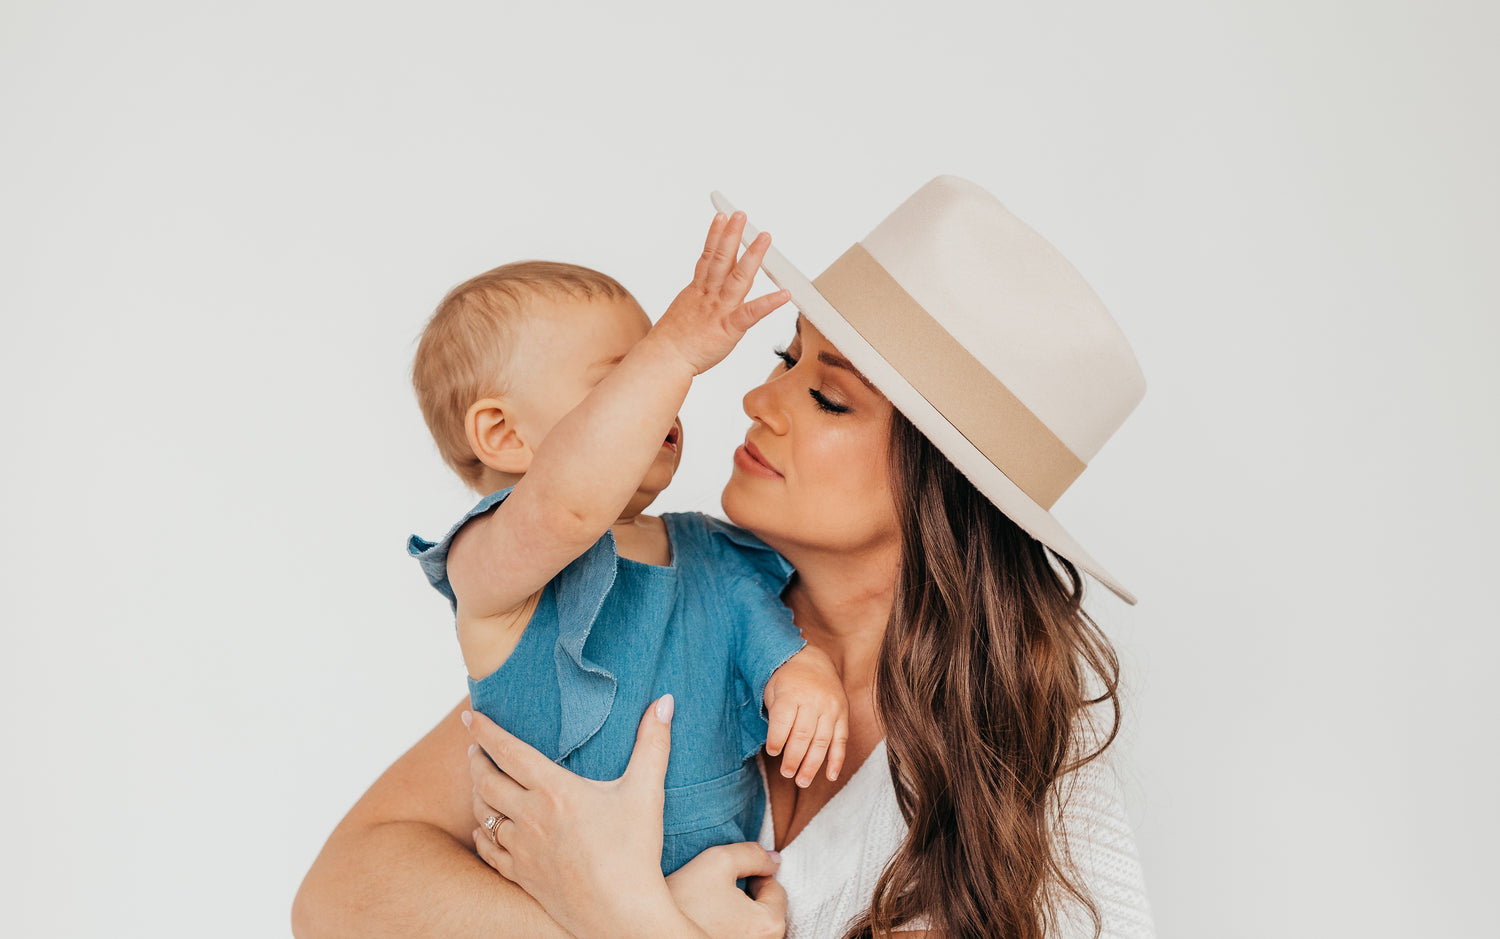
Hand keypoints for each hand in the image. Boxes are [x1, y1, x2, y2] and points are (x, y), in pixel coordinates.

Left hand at [465, 697, 698, 938]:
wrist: (622, 915)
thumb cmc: (635, 852)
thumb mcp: (647, 792)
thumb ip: (653, 744)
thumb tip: (664, 702)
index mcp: (555, 791)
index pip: (508, 751)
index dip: (485, 730)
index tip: (470, 716)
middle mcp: (531, 817)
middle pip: (487, 781)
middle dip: (476, 759)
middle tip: (474, 747)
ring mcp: (523, 850)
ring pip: (484, 815)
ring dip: (476, 794)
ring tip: (479, 781)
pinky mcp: (523, 877)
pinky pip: (490, 852)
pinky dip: (482, 836)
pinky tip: (483, 831)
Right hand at [652, 211, 789, 374]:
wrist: (663, 359)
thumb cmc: (672, 342)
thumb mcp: (683, 312)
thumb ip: (697, 300)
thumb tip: (701, 293)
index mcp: (697, 291)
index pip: (707, 257)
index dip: (715, 235)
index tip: (721, 217)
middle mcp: (709, 295)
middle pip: (720, 258)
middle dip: (731, 234)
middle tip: (740, 214)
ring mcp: (719, 309)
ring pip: (737, 277)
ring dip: (752, 255)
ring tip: (764, 237)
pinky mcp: (729, 328)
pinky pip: (751, 313)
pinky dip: (768, 303)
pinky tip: (784, 294)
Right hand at [667, 843, 787, 938]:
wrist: (649, 929)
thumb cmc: (685, 897)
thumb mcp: (719, 861)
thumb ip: (752, 854)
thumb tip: (775, 860)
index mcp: (768, 925)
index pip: (776, 889)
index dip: (752, 875)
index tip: (726, 880)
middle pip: (767, 910)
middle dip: (749, 897)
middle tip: (718, 893)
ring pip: (753, 925)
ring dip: (740, 914)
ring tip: (711, 909)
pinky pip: (740, 936)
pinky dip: (730, 929)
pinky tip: (708, 923)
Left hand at [764, 646, 848, 786]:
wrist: (813, 661)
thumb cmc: (787, 681)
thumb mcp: (773, 690)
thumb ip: (775, 716)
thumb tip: (776, 748)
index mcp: (792, 693)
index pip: (783, 720)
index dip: (777, 739)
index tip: (772, 752)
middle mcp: (814, 701)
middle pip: (803, 735)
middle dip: (794, 758)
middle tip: (787, 773)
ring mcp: (831, 708)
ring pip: (822, 741)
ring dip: (812, 765)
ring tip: (802, 781)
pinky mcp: (843, 714)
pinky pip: (841, 740)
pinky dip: (836, 760)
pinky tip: (830, 776)